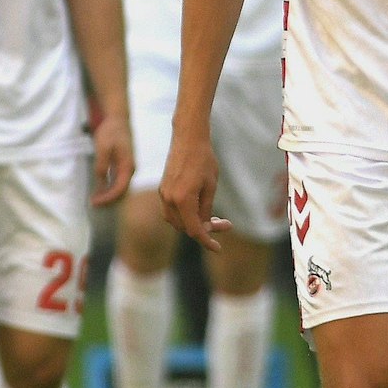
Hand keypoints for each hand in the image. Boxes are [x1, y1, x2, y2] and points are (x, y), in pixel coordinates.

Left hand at [91, 112, 133, 206]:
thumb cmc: (111, 132)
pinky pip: (117, 181)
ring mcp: (127, 167)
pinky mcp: (122, 165)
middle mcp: (129, 169)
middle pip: (121, 191)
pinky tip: (100, 189)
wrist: (117, 119)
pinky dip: (109, 187)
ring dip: (108, 194)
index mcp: (127, 166)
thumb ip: (102, 166)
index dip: (107, 198)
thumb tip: (101, 182)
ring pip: (119, 187)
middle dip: (108, 199)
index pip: (119, 189)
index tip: (95, 202)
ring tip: (95, 199)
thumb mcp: (103, 148)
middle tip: (93, 203)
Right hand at [158, 126, 230, 252]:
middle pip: (185, 227)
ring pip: (177, 221)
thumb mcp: (211, 186)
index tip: (218, 249)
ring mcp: (164, 194)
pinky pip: (172, 211)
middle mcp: (169, 200)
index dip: (207, 241)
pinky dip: (185, 215)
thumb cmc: (204, 160)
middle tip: (224, 224)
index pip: (194, 230)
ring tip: (213, 218)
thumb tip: (203, 226)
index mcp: (183, 200)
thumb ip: (206, 209)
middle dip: (204, 230)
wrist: (188, 138)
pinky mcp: (163, 189)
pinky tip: (199, 210)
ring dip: (193, 223)